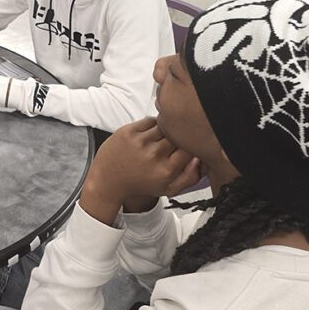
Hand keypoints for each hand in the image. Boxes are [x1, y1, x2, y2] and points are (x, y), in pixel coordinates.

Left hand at [80, 118, 202, 224]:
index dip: (192, 146)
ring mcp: (140, 142)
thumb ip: (191, 177)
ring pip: (166, 125)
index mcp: (166, 170)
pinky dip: (154, 125)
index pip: (191, 149)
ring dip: (167, 129)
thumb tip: (200, 157)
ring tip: (162, 138)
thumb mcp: (168, 189)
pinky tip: (150, 135)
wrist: (108, 180)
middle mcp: (153, 155)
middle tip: (175, 141)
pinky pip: (151, 120)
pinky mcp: (128, 131)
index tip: (188, 147)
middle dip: (180, 137)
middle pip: (179, 135)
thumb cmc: (139, 184)